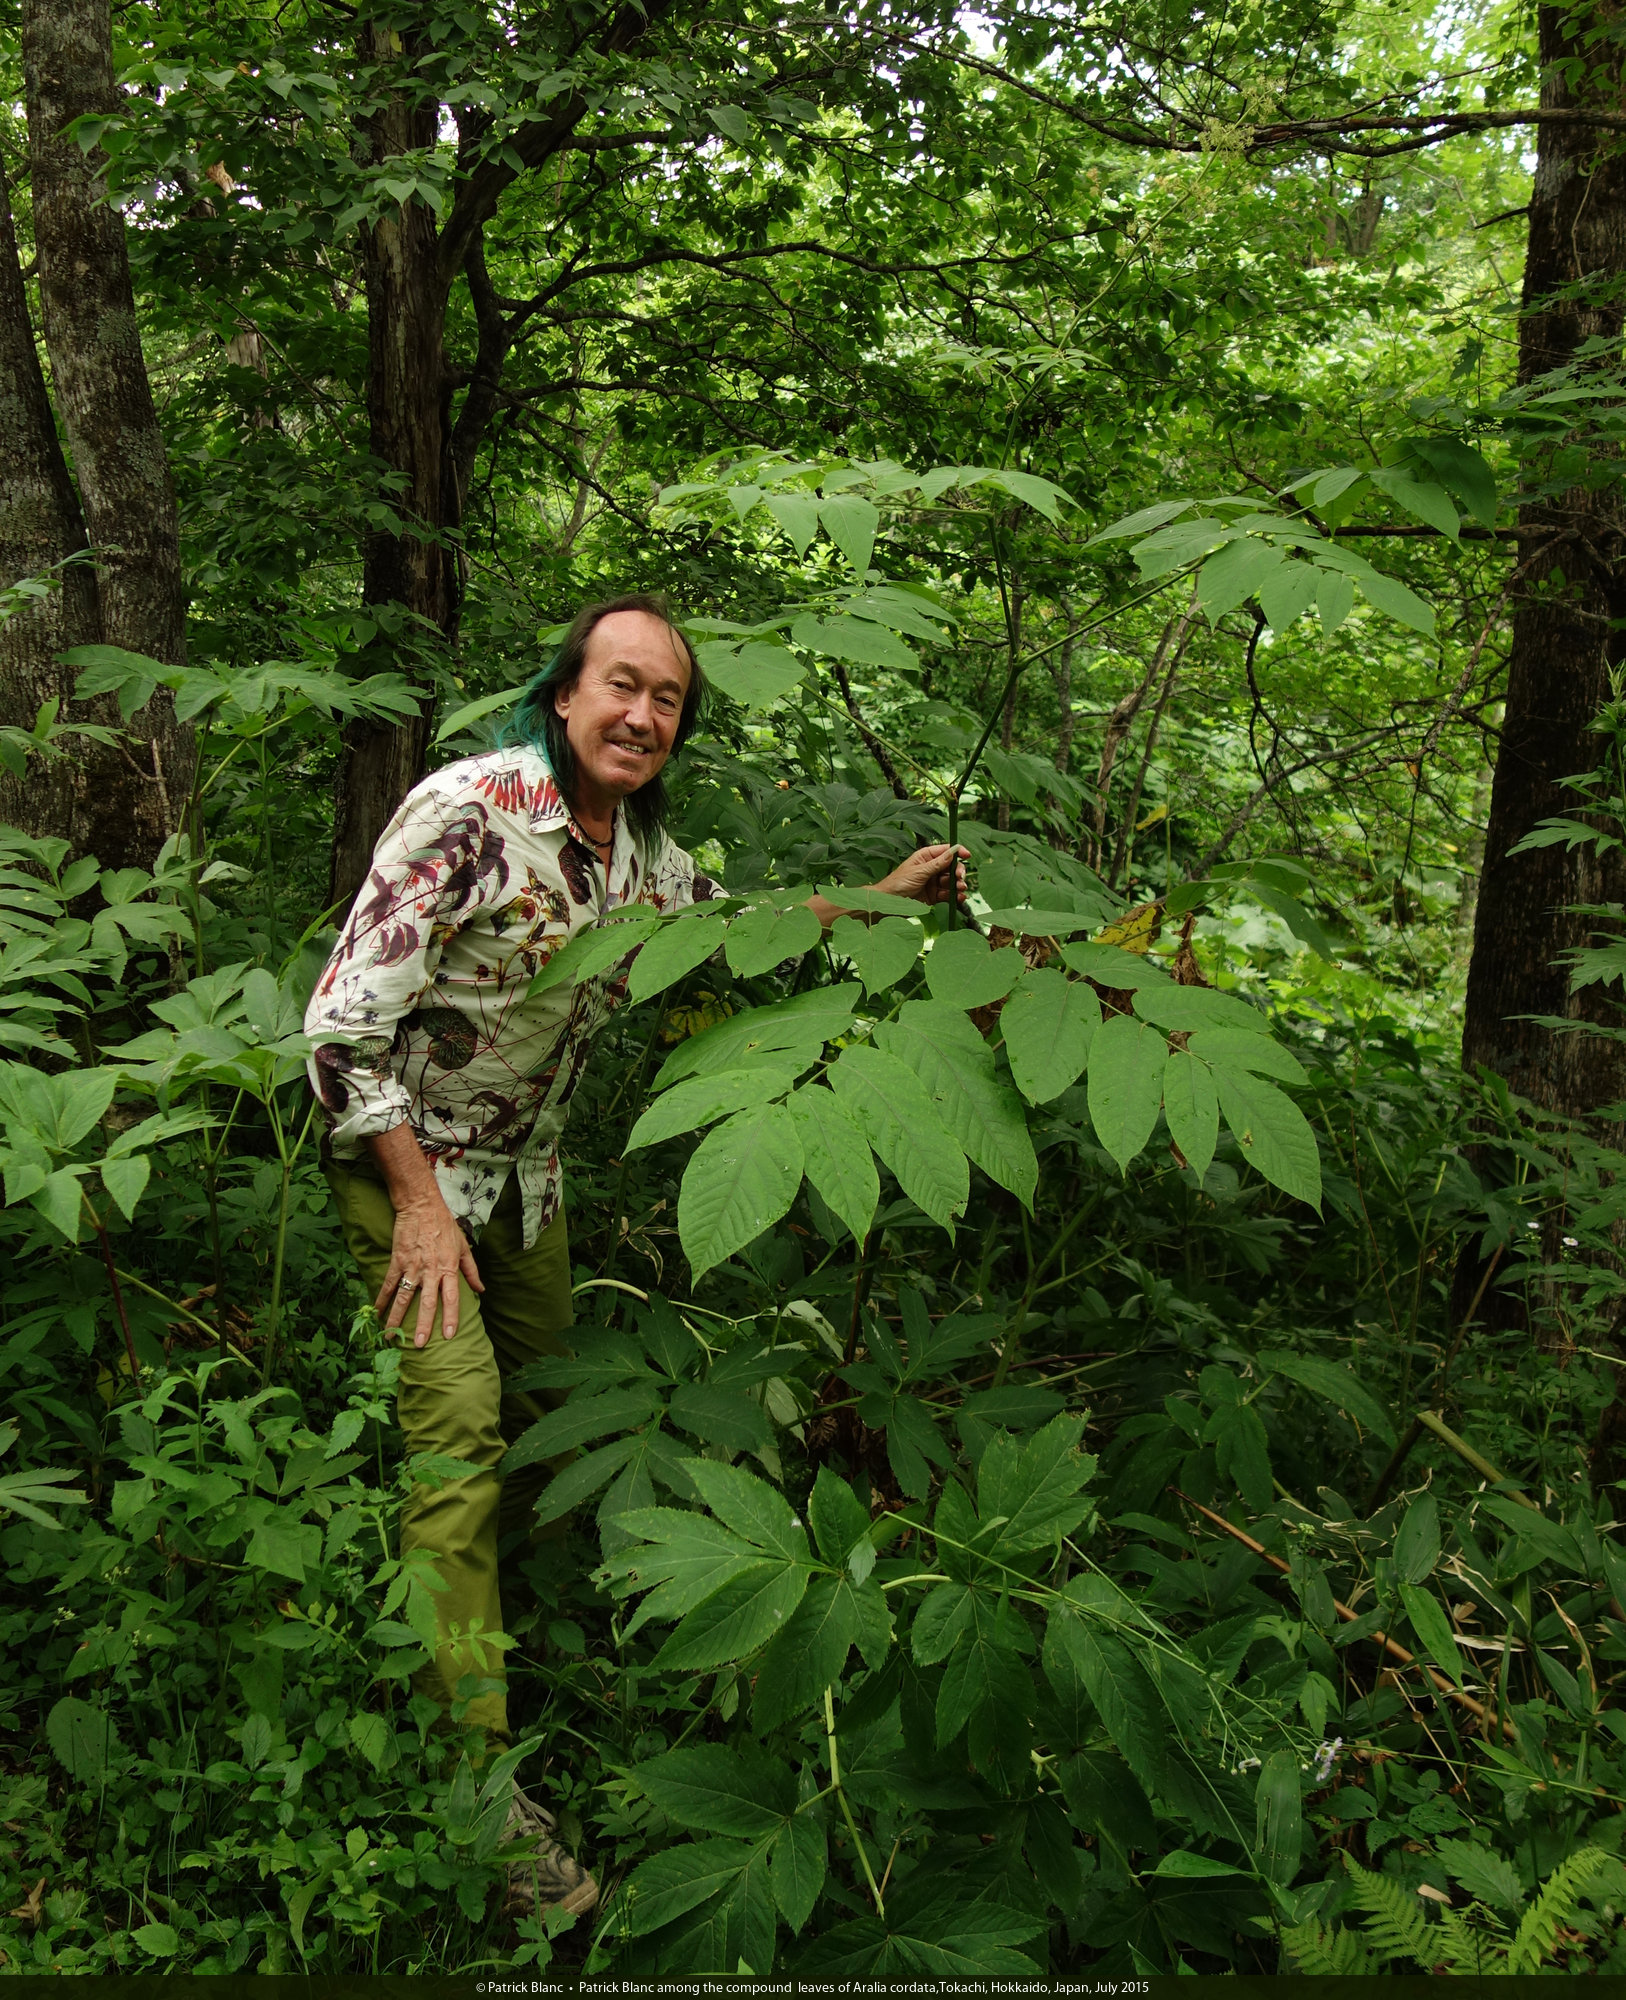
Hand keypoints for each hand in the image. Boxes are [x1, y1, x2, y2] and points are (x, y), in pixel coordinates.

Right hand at [376, 1189, 483, 1346]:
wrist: (421, 1206)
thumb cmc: (444, 1226)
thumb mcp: (463, 1246)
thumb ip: (471, 1270)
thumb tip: (481, 1290)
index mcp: (449, 1268)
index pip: (452, 1298)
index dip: (451, 1317)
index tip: (449, 1335)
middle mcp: (431, 1270)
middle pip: (426, 1303)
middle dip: (422, 1326)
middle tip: (419, 1345)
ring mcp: (412, 1267)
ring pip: (403, 1297)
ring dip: (396, 1318)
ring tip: (391, 1336)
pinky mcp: (397, 1261)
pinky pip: (388, 1284)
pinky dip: (382, 1300)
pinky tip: (377, 1313)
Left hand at [874, 843, 968, 908]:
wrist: (888, 904)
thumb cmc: (897, 883)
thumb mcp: (919, 872)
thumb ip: (937, 864)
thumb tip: (953, 852)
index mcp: (925, 857)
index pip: (946, 851)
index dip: (957, 852)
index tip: (967, 856)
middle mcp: (931, 869)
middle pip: (951, 867)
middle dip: (958, 872)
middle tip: (960, 878)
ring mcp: (933, 883)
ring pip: (951, 882)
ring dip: (957, 885)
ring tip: (960, 889)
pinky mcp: (933, 896)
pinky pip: (947, 894)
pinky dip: (954, 896)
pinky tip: (959, 897)